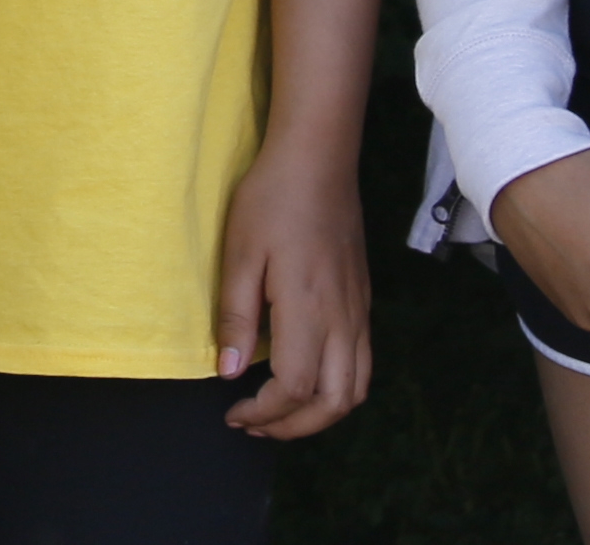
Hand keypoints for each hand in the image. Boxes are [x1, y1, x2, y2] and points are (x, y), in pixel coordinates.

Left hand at [212, 123, 374, 437]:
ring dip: (320, 415)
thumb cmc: (272, 201)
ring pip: (355, 390)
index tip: (234, 411)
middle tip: (254, 425)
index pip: (296, 387)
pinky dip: (337, 391)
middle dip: (294, 427)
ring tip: (278, 414)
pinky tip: (305, 380)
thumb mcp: (239, 253)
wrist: (319, 162)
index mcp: (308, 309)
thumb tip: (228, 371)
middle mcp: (343, 320)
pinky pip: (361, 366)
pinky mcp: (362, 303)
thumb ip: (235, 316)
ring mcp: (358, 313)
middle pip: (334, 403)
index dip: (265, 412)